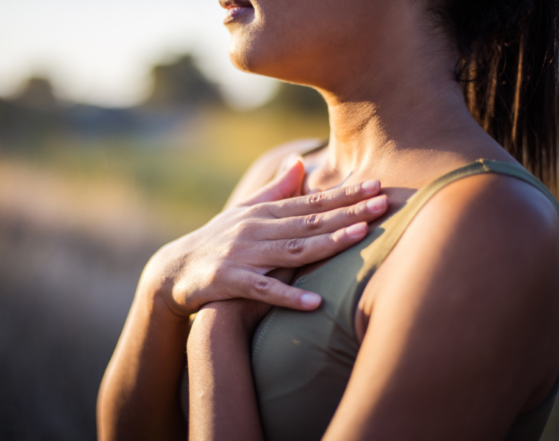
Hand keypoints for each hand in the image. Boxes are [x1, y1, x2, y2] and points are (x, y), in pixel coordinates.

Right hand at [142, 157, 387, 316]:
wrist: (174, 269)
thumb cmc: (217, 239)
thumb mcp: (245, 212)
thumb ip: (275, 190)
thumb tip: (299, 162)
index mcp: (264, 213)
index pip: (311, 203)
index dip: (345, 195)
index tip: (377, 186)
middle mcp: (256, 229)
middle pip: (309, 221)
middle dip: (348, 212)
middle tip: (383, 203)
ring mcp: (243, 254)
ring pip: (292, 249)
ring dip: (327, 243)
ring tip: (360, 237)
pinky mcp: (228, 281)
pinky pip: (262, 290)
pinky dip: (288, 296)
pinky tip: (315, 303)